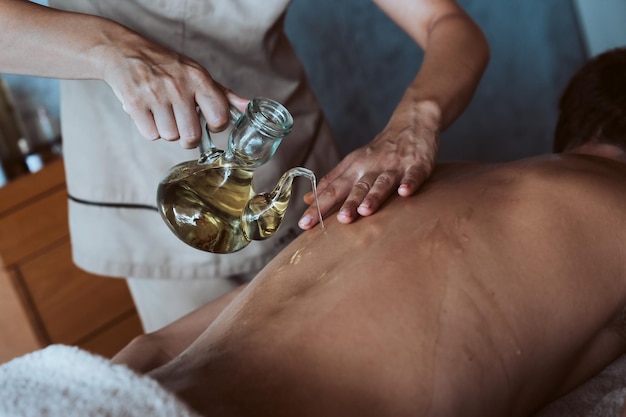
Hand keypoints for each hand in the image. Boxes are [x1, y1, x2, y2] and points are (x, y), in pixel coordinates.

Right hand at [102, 35, 248, 148]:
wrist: (123, 51)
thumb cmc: (166, 66)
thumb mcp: (197, 74)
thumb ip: (224, 94)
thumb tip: (248, 107)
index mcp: (198, 78)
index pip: (220, 117)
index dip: (216, 126)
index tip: (208, 122)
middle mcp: (178, 86)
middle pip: (192, 136)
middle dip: (187, 136)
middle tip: (182, 124)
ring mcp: (155, 95)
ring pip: (170, 137)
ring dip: (167, 131)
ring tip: (162, 113)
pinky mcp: (134, 103)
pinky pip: (150, 135)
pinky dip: (149, 129)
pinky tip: (148, 113)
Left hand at [298, 101, 440, 228]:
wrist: (411, 123)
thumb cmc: (379, 150)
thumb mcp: (353, 163)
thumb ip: (332, 182)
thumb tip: (308, 200)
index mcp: (354, 168)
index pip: (332, 189)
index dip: (318, 206)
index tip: (304, 224)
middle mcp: (371, 167)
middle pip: (356, 187)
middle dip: (347, 204)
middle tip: (339, 221)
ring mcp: (394, 166)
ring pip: (381, 182)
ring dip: (373, 196)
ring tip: (365, 210)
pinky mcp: (417, 165)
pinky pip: (412, 175)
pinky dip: (409, 183)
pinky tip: (405, 193)